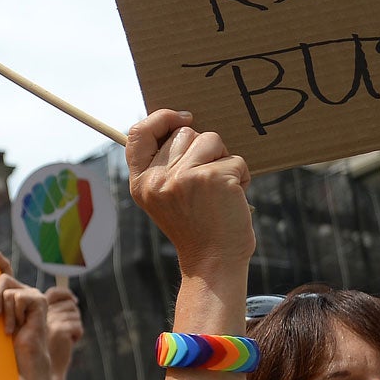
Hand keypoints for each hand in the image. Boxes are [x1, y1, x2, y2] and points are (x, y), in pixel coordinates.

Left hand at [0, 273, 50, 376]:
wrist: (23, 358)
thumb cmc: (5, 344)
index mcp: (12, 294)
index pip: (4, 270)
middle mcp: (23, 291)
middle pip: (2, 278)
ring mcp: (32, 294)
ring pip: (8, 291)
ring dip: (5, 313)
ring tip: (11, 328)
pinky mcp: (39, 300)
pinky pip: (17, 298)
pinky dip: (14, 315)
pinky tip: (20, 327)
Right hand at [42, 287, 81, 378]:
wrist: (43, 369)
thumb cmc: (46, 349)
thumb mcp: (47, 327)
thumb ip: (54, 313)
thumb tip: (73, 300)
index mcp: (38, 311)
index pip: (55, 292)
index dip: (66, 294)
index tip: (74, 300)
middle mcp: (43, 314)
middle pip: (70, 305)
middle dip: (73, 316)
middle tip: (68, 330)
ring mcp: (51, 321)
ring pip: (75, 315)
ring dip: (75, 326)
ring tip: (67, 337)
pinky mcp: (60, 331)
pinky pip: (77, 326)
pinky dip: (77, 335)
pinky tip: (70, 342)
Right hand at [126, 109, 255, 277]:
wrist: (213, 262)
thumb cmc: (196, 226)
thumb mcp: (165, 196)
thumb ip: (164, 164)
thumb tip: (181, 122)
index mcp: (141, 182)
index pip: (138, 133)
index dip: (161, 118)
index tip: (183, 117)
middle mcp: (157, 178)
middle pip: (184, 132)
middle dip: (203, 148)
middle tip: (206, 181)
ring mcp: (184, 177)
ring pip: (211, 139)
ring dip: (223, 159)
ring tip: (219, 189)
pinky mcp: (212, 178)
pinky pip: (235, 159)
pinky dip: (240, 176)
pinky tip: (232, 199)